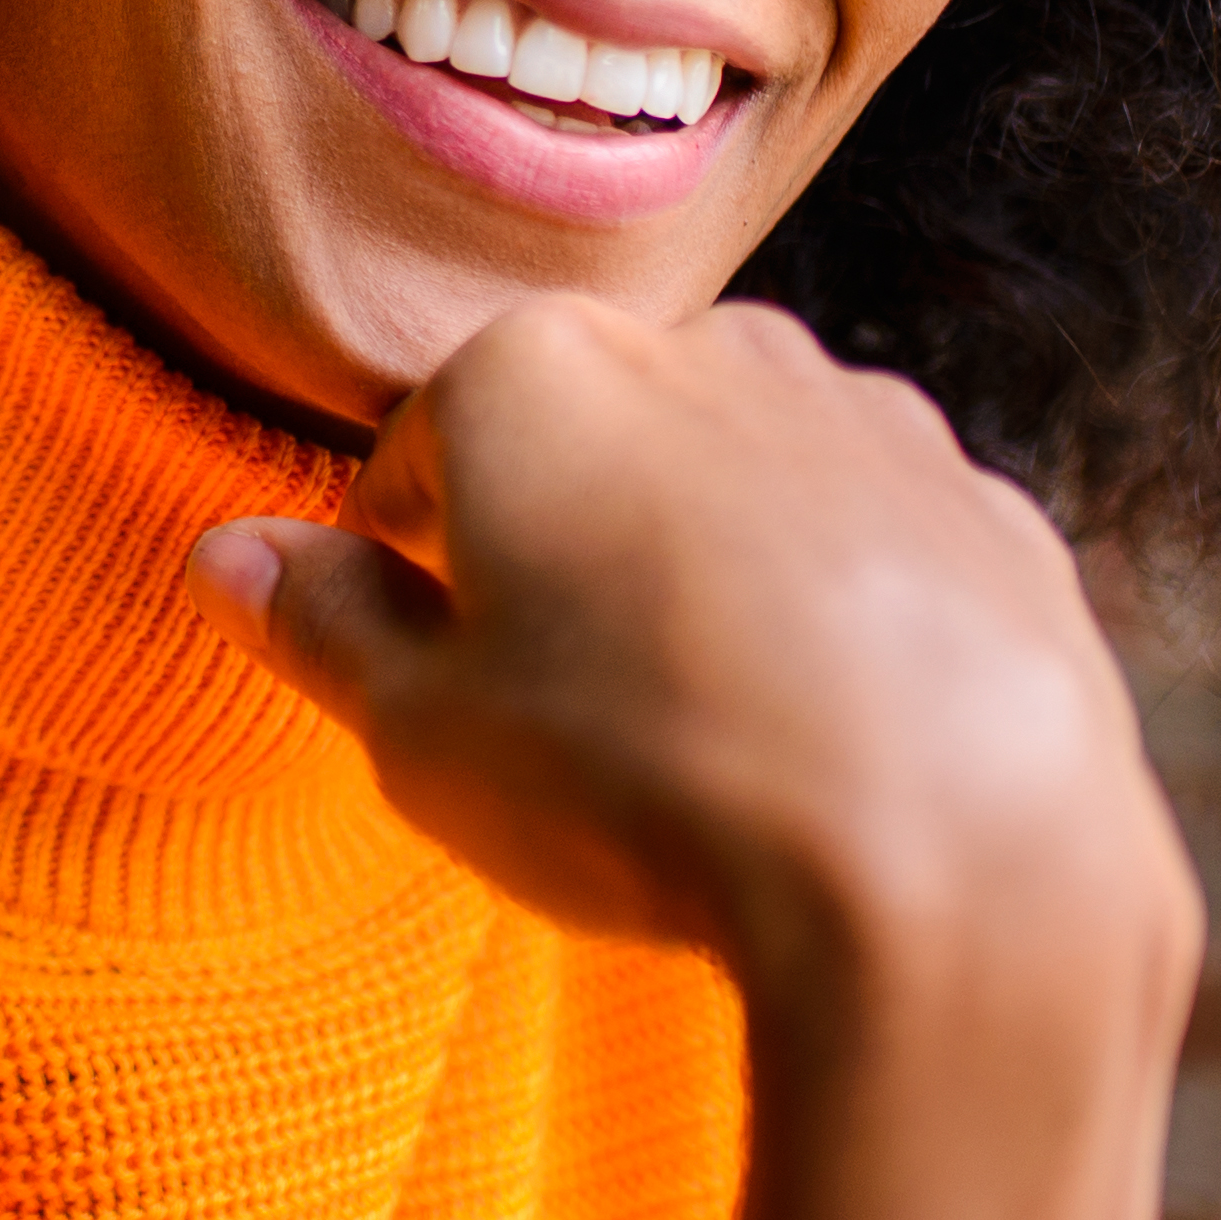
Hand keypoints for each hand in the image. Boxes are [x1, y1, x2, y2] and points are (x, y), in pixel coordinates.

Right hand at [183, 290, 1185, 1023]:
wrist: (961, 872)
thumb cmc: (651, 792)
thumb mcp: (423, 739)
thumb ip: (320, 626)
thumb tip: (225, 555)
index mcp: (539, 369)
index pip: (420, 451)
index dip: (415, 574)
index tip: (450, 680)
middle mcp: (714, 347)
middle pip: (595, 447)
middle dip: (574, 553)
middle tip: (581, 722)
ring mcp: (874, 422)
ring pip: (746, 488)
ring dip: (717, 580)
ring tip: (722, 747)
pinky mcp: (995, 514)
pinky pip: (882, 556)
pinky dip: (853, 625)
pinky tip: (845, 752)